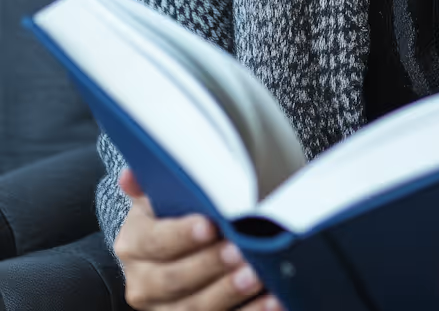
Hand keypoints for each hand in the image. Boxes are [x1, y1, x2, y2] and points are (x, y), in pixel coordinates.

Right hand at [114, 167, 285, 310]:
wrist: (165, 254)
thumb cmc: (169, 217)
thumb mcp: (157, 197)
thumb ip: (148, 183)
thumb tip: (131, 175)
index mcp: (133, 245)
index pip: (155, 241)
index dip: (182, 235)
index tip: (210, 226)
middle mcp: (142, 283)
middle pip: (174, 279)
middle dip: (210, 266)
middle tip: (240, 251)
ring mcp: (163, 309)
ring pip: (194, 309)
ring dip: (228, 293)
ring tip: (258, 276)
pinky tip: (271, 301)